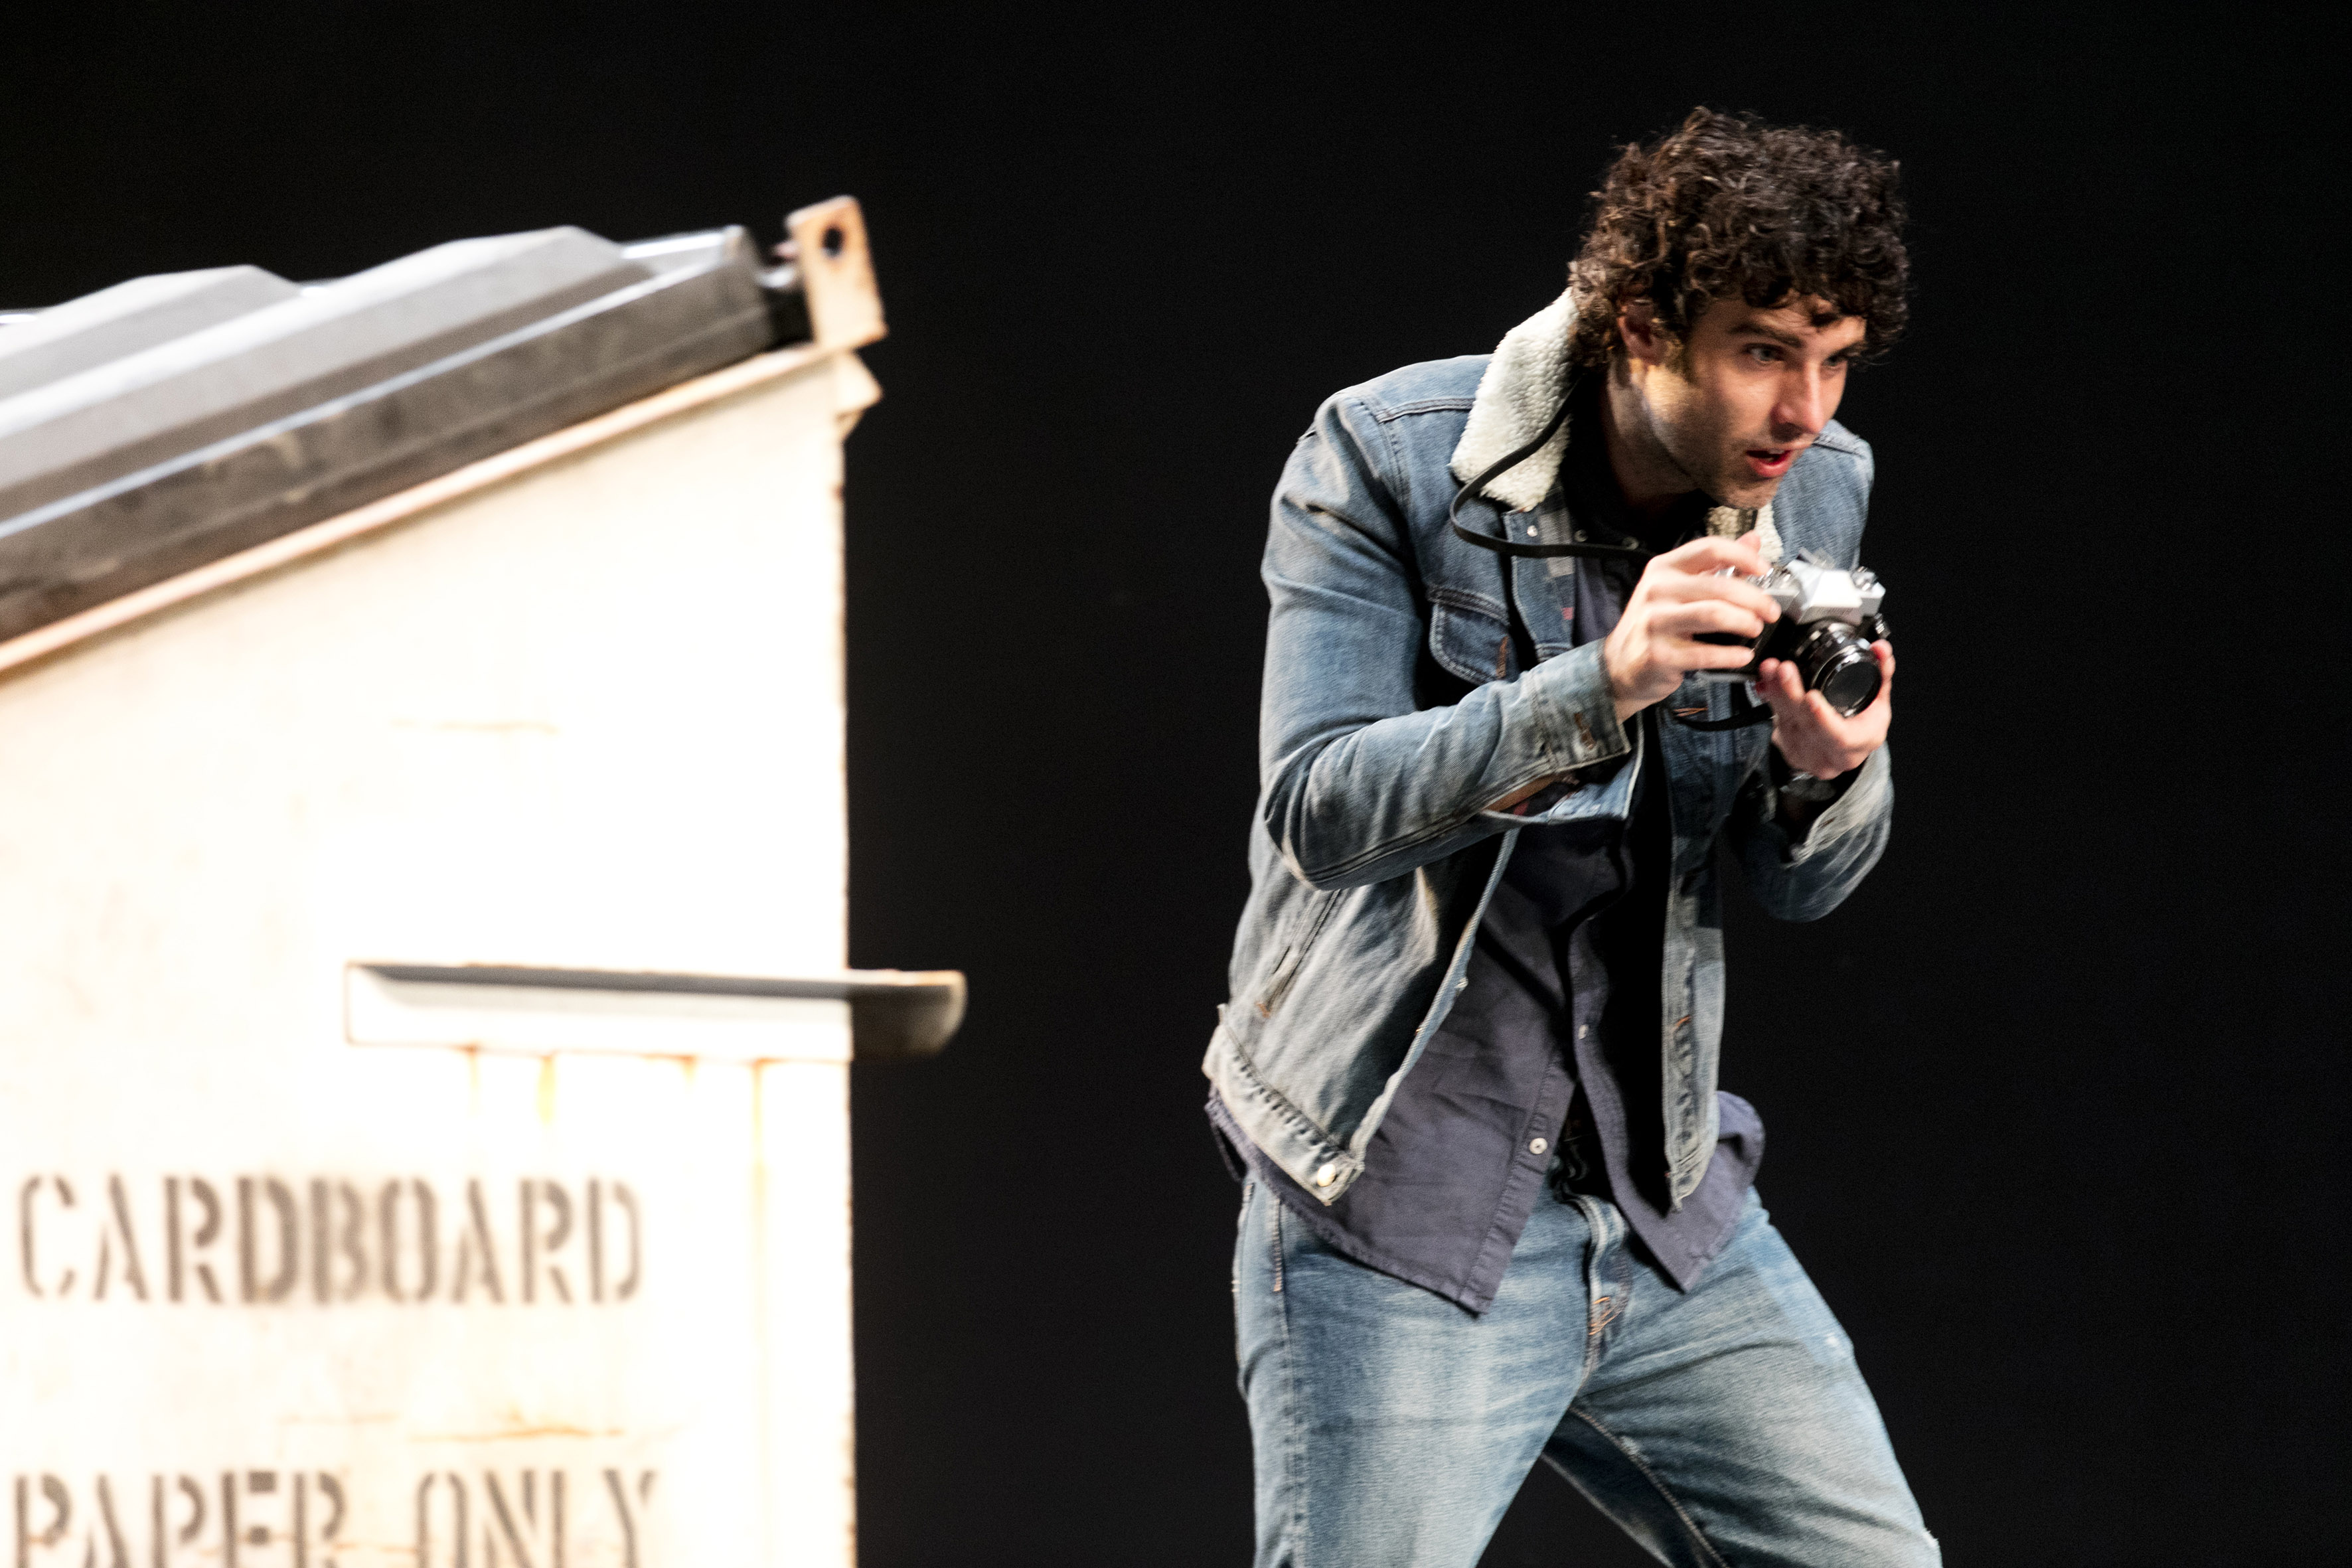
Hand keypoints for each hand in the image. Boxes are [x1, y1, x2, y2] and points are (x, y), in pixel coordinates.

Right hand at [1603, 535, 1782, 719]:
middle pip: (1718, 586)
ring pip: (1713, 615)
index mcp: (1665, 568)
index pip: (1709, 549)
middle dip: (1754, 599)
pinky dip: (1730, 655)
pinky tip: (1743, 655)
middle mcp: (1657, 590)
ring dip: (1744, 623)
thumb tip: (1753, 540)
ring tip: (1756, 630)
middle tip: (1771, 612)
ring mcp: (1654, 622)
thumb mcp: (1680, 587)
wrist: (1620, 664)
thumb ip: (1717, 565)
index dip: (1743, 556)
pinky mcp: (1657, 654)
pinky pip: (1704, 654)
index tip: (1764, 570)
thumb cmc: (1656, 623)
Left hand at [1758, 641, 1894, 779]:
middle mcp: (1831, 754)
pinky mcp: (1789, 751)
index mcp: (1859, 743)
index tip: (1811, 697)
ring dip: (1776, 692)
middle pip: (1806, 725)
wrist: (1846, 753)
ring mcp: (1807, 755)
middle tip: (1784, 669)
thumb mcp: (1879, 702)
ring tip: (1771, 668)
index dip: (1823, 717)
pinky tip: (1766, 683)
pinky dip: (1770, 700)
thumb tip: (1880, 647)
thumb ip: (1881, 673)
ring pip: (1786, 722)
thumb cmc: (1864, 728)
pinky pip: (1775, 723)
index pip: (1839, 736)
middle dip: (1791, 694)